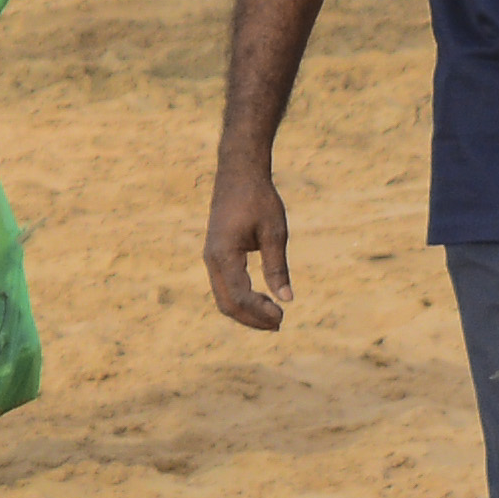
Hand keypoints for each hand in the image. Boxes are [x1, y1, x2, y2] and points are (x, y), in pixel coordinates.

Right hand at [204, 157, 293, 333]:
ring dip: (247, 311)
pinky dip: (241, 299)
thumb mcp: (274, 232)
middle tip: (280, 323)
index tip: (283, 315)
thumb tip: (287, 299)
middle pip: (226, 304)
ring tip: (274, 315)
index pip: (238, 296)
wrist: (238, 174)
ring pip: (223, 298)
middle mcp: (212, 260)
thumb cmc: (258, 200)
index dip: (260, 312)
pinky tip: (262, 299)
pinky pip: (224, 286)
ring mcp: (211, 258)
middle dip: (252, 318)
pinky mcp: (216, 255)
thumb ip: (277, 267)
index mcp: (224, 254)